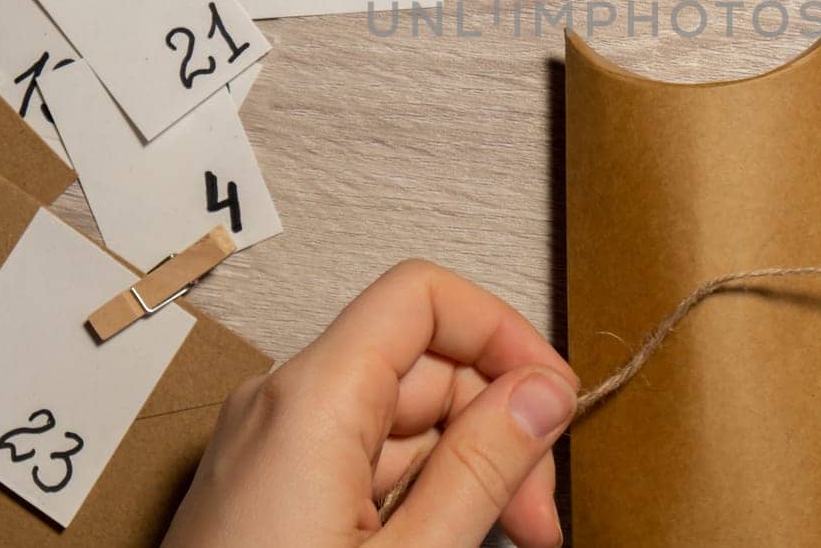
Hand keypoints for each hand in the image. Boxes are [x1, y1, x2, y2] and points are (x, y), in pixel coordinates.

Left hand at [164, 260, 576, 547]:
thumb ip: (482, 466)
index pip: (421, 298)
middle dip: (495, 426)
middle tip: (541, 513)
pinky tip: (447, 546)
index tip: (553, 398)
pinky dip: (418, 496)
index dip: (501, 333)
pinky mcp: (267, 494)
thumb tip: (540, 391)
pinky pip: (362, 463)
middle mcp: (280, 408)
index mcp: (309, 402)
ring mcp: (269, 451)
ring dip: (465, 470)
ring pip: (399, 420)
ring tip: (507, 541)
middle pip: (420, 364)